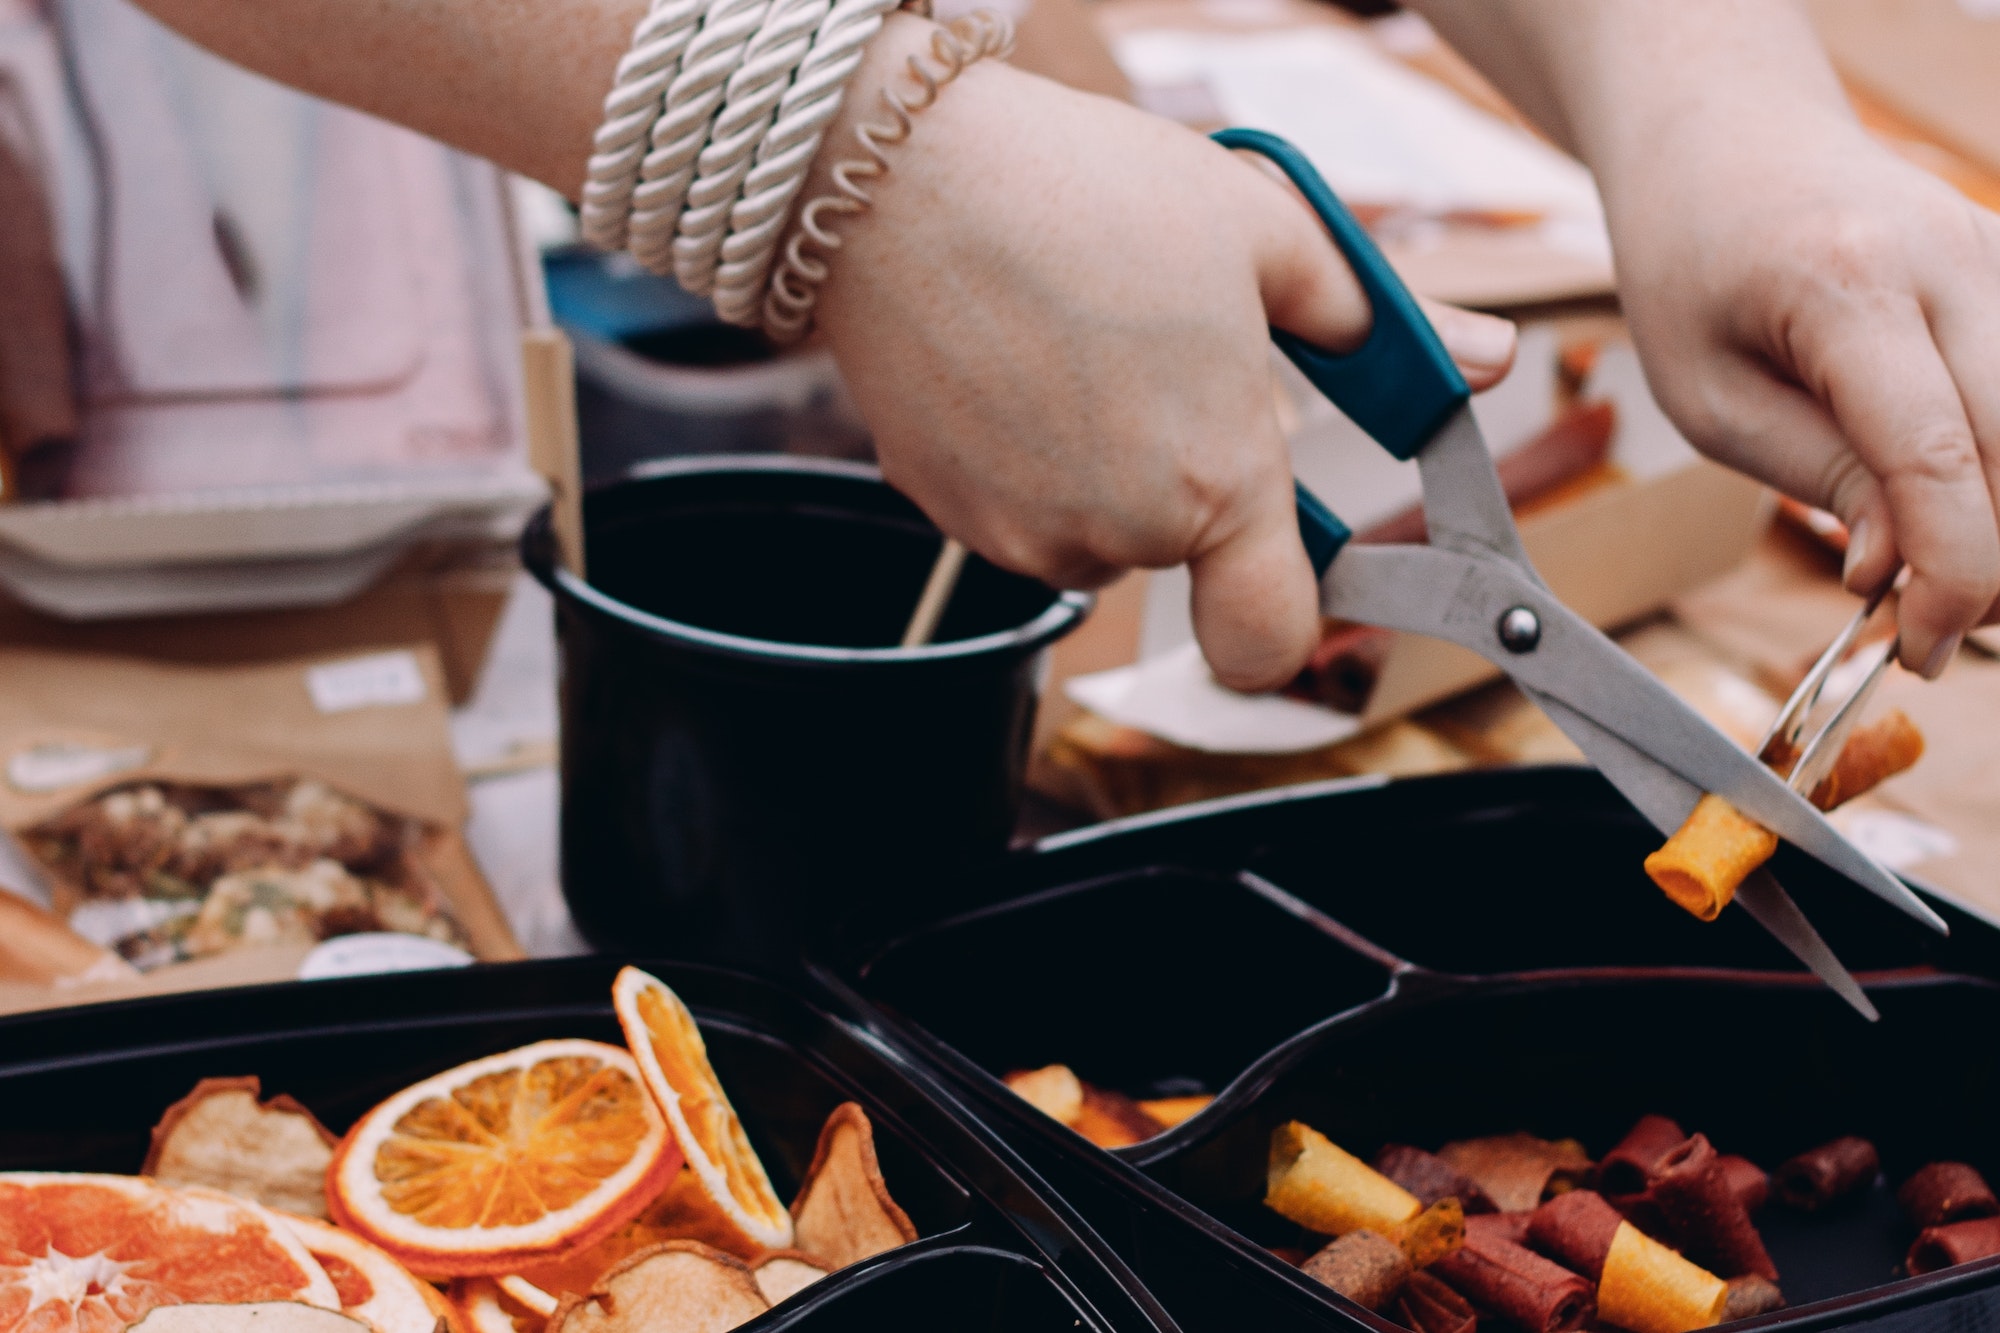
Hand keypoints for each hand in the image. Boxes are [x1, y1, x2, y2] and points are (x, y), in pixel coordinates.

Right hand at [815, 17, 1515, 689]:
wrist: (896, 176)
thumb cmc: (1087, 193)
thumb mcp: (1264, 236)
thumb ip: (1381, 324)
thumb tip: (1484, 358)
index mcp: (1214, 485)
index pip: (1271, 643)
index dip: (1295, 608)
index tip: (1299, 545)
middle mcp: (1112, 536)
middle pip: (1179, 561)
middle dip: (1188, 481)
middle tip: (1171, 360)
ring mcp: (1015, 531)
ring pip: (1094, 532)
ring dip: (1105, 469)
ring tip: (1086, 345)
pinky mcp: (941, 508)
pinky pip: (1017, 508)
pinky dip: (1029, 458)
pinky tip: (1017, 360)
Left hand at [1607, 109, 1999, 677]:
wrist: (1726, 143)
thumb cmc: (1692, 268)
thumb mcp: (1709, 395)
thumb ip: (1817, 475)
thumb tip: (1901, 573)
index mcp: (1848, 286)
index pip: (1940, 457)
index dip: (1952, 573)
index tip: (1922, 644)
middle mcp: (1956, 259)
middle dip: (1989, 566)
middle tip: (1921, 631)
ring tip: (1927, 572)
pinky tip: (1946, 507)